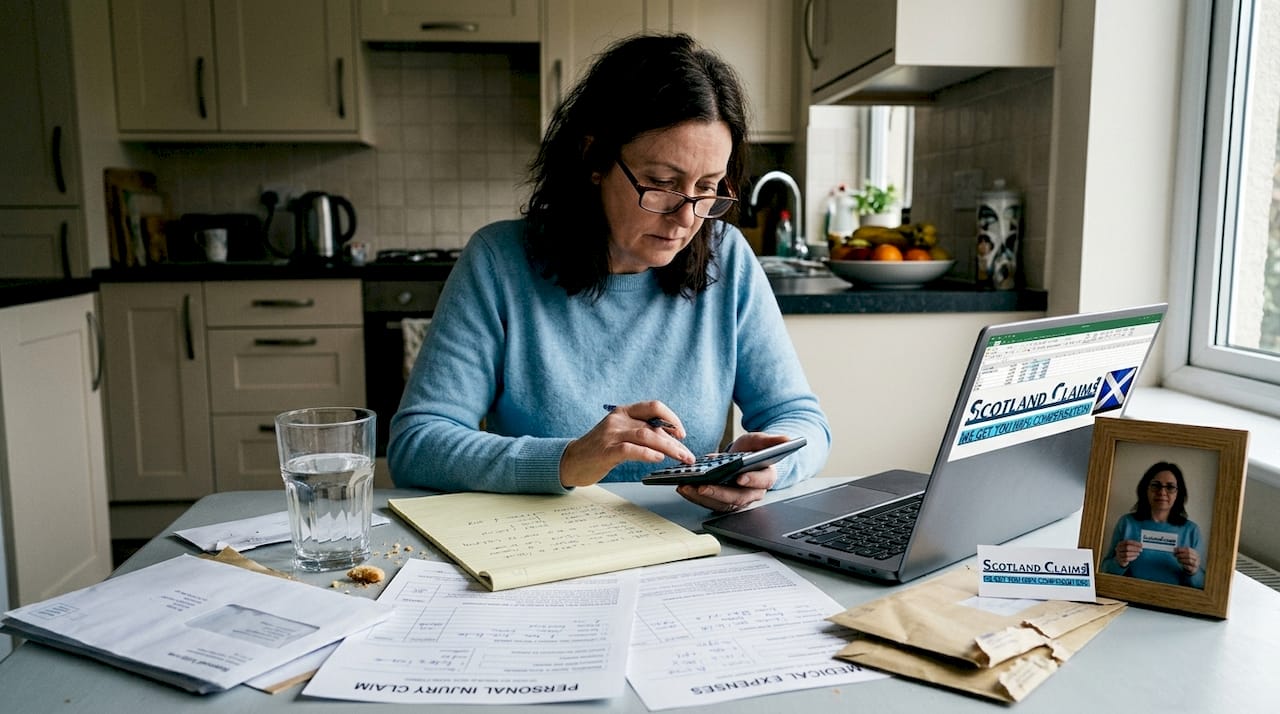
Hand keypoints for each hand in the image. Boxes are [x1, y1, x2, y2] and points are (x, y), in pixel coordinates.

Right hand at [560, 401, 693, 487]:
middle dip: (675, 442)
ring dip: (668, 448)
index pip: (654, 406)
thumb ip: (640, 431)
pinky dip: (648, 453)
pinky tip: (658, 458)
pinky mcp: (606, 451)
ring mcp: (611, 434)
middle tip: (688, 455)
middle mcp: (618, 419)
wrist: (571, 460)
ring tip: (680, 458)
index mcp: (624, 412)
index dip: (672, 418)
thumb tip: (669, 439)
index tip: (682, 433)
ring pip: (646, 436)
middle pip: (654, 426)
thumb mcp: (620, 432)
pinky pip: (631, 449)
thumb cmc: (598, 449)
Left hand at [676, 432, 789, 512]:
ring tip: (686, 487)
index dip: (752, 480)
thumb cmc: (752, 451)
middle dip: (719, 493)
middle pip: (738, 497)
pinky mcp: (722, 501)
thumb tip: (788, 438)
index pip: (762, 481)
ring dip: (702, 497)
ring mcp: (736, 499)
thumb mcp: (760, 441)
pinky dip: (695, 496)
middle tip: (702, 486)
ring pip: (721, 503)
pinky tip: (683, 487)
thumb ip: (772, 440)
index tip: (739, 477)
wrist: (740, 457)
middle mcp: (752, 493)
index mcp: (765, 477)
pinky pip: (709, 503)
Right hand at [1114, 539, 1142, 567]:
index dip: (1135, 543)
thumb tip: (1141, 545)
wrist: (1120, 558)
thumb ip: (1133, 545)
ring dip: (1134, 553)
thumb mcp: (1128, 546)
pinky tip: (1135, 557)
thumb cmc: (1126, 551)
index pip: (1127, 542)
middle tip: (1141, 550)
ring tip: (1138, 553)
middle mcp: (1118, 549)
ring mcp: (1118, 555)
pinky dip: (1132, 558)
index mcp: (1120, 544)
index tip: (1141, 545)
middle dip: (1135, 548)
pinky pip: (1126, 559)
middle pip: (1127, 547)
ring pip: (1126, 554)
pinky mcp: (1120, 560)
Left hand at [1174, 546, 1200, 573]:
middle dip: (1181, 555)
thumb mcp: (1184, 554)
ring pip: (1189, 561)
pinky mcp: (1194, 570)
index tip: (1175, 551)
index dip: (1180, 550)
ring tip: (1178, 560)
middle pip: (1189, 555)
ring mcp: (1196, 564)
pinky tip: (1182, 565)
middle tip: (1176, 556)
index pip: (1188, 549)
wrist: (1191, 569)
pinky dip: (1184, 566)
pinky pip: (1189, 567)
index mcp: (1195, 553)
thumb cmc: (1187, 560)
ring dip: (1182, 560)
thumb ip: (1179, 551)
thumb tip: (1174, 549)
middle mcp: (1197, 558)